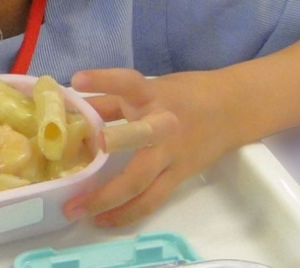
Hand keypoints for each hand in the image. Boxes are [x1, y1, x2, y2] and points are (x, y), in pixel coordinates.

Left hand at [63, 68, 234, 226]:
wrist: (232, 109)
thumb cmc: (183, 94)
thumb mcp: (148, 88)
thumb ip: (111, 98)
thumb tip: (71, 108)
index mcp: (152, 96)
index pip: (128, 84)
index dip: (104, 81)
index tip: (77, 80)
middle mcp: (162, 127)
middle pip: (133, 148)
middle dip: (101, 169)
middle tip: (68, 186)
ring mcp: (172, 155)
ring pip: (140, 185)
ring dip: (107, 202)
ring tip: (78, 211)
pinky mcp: (180, 175)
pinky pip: (152, 199)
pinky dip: (127, 211)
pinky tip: (104, 219)